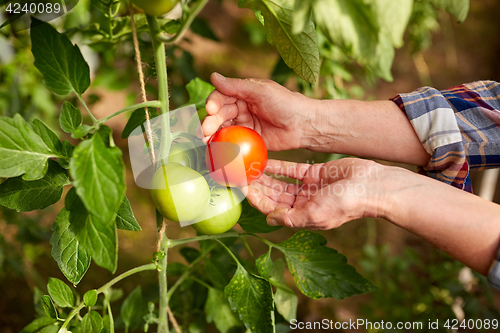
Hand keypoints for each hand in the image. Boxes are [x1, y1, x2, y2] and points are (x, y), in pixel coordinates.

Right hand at [202, 73, 315, 150]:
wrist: (304, 126)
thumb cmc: (286, 103)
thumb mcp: (261, 92)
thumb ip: (237, 86)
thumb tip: (213, 76)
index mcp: (243, 93)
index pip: (221, 96)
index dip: (214, 103)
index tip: (211, 109)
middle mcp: (241, 108)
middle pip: (220, 114)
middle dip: (211, 121)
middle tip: (205, 130)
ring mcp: (244, 125)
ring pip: (223, 128)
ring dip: (213, 134)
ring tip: (206, 141)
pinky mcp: (248, 139)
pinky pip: (232, 142)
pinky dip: (223, 145)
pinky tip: (216, 149)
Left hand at [245, 158, 384, 229]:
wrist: (374, 185)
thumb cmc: (348, 203)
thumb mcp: (316, 214)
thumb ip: (291, 218)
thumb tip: (269, 220)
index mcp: (303, 217)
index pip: (272, 209)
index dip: (256, 199)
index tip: (241, 189)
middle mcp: (303, 204)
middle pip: (273, 195)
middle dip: (256, 187)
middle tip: (239, 175)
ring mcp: (308, 188)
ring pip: (280, 182)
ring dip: (264, 176)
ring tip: (247, 167)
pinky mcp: (314, 173)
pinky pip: (292, 169)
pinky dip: (278, 166)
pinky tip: (264, 160)